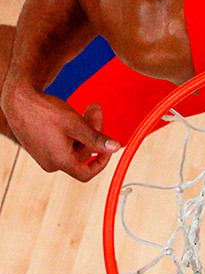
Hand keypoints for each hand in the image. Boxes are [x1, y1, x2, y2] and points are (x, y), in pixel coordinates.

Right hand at [2, 84, 119, 180]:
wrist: (19, 100)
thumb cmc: (45, 112)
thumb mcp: (76, 125)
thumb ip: (96, 138)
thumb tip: (117, 148)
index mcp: (59, 161)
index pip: (86, 173)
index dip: (102, 162)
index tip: (109, 146)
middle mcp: (51, 163)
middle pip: (83, 152)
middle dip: (93, 131)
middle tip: (96, 109)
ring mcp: (45, 155)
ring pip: (75, 144)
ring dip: (86, 127)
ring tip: (92, 107)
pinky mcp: (42, 146)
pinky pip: (64, 142)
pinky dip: (74, 129)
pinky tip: (76, 114)